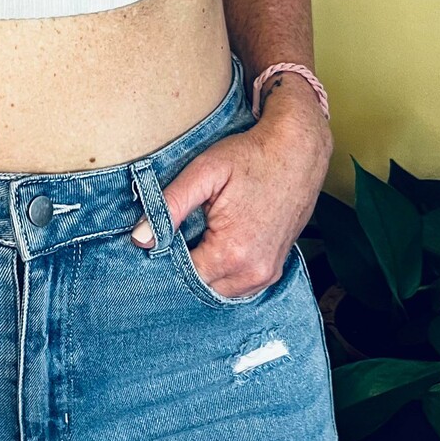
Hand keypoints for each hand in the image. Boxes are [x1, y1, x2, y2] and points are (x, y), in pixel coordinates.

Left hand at [128, 84, 332, 298]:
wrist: (299, 150)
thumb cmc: (252, 156)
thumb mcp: (204, 173)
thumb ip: (169, 206)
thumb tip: (140, 238)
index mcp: (232, 251)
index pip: (183, 275)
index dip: (166, 258)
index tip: (161, 238)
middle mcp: (253, 271)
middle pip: (202, 287)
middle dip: (185, 267)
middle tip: (178, 236)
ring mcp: (268, 273)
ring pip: (221, 290)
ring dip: (205, 272)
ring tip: (198, 239)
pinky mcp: (275, 268)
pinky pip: (240, 285)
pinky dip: (224, 273)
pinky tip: (217, 247)